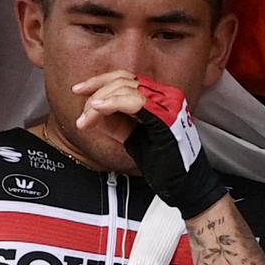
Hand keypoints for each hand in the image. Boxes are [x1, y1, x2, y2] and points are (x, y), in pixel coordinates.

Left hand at [74, 71, 224, 218]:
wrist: (185, 186)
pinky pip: (135, 102)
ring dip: (100, 101)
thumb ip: (113, 121)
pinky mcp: (167, 117)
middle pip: (123, 79)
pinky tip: (98, 108)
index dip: (100, 81)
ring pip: (126, 88)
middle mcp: (166, 96)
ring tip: (87, 118)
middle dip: (96, 92)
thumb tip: (90, 110)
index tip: (79, 89)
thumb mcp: (131, 136)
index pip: (126, 78)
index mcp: (160, 99)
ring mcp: (169, 104)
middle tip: (83, 114)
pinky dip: (112, 103)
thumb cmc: (164, 165)